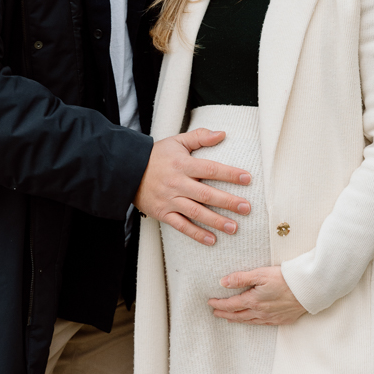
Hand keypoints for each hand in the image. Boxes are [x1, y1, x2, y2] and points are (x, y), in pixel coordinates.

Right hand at [134, 128, 250, 245]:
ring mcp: (169, 199)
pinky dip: (196, 234)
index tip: (247, 178)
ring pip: (196, 212)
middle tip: (246, 208)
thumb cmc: (155, 155)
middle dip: (228, 202)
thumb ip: (200, 137)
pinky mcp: (162, 213)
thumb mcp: (177, 141)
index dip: (230, 174)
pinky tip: (211, 240)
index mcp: (182, 164)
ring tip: (234, 227)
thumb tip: (222, 133)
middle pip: (206, 194)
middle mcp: (177, 183)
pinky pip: (181, 225)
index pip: (210, 168)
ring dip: (216, 221)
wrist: (126, 170)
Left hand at [208, 266, 306, 324]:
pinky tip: (251, 321)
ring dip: (237, 320)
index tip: (210, 303)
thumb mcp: (261, 274)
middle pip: (238, 316)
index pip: (231, 305)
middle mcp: (260, 312)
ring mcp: (271, 318)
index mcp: (253, 301)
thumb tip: (222, 282)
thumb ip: (241, 278)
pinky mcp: (282, 320)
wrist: (308, 290)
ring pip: (249, 321)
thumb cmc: (285, 279)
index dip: (219, 304)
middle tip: (215, 313)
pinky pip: (262, 324)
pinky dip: (252, 323)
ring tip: (229, 319)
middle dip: (225, 314)